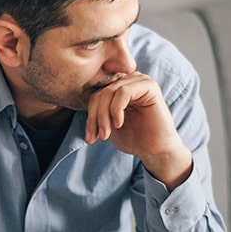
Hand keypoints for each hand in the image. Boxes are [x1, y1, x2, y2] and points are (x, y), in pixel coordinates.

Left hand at [84, 72, 192, 187]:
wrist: (155, 151)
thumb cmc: (134, 138)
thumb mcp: (108, 124)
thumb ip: (96, 111)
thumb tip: (75, 103)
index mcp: (119, 87)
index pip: (95, 94)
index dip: (90, 115)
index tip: (90, 137)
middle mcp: (129, 80)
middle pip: (101, 92)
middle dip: (95, 117)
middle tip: (98, 137)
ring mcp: (139, 81)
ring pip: (109, 92)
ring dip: (104, 116)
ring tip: (107, 134)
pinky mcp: (149, 86)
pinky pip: (123, 92)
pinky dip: (116, 110)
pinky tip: (119, 124)